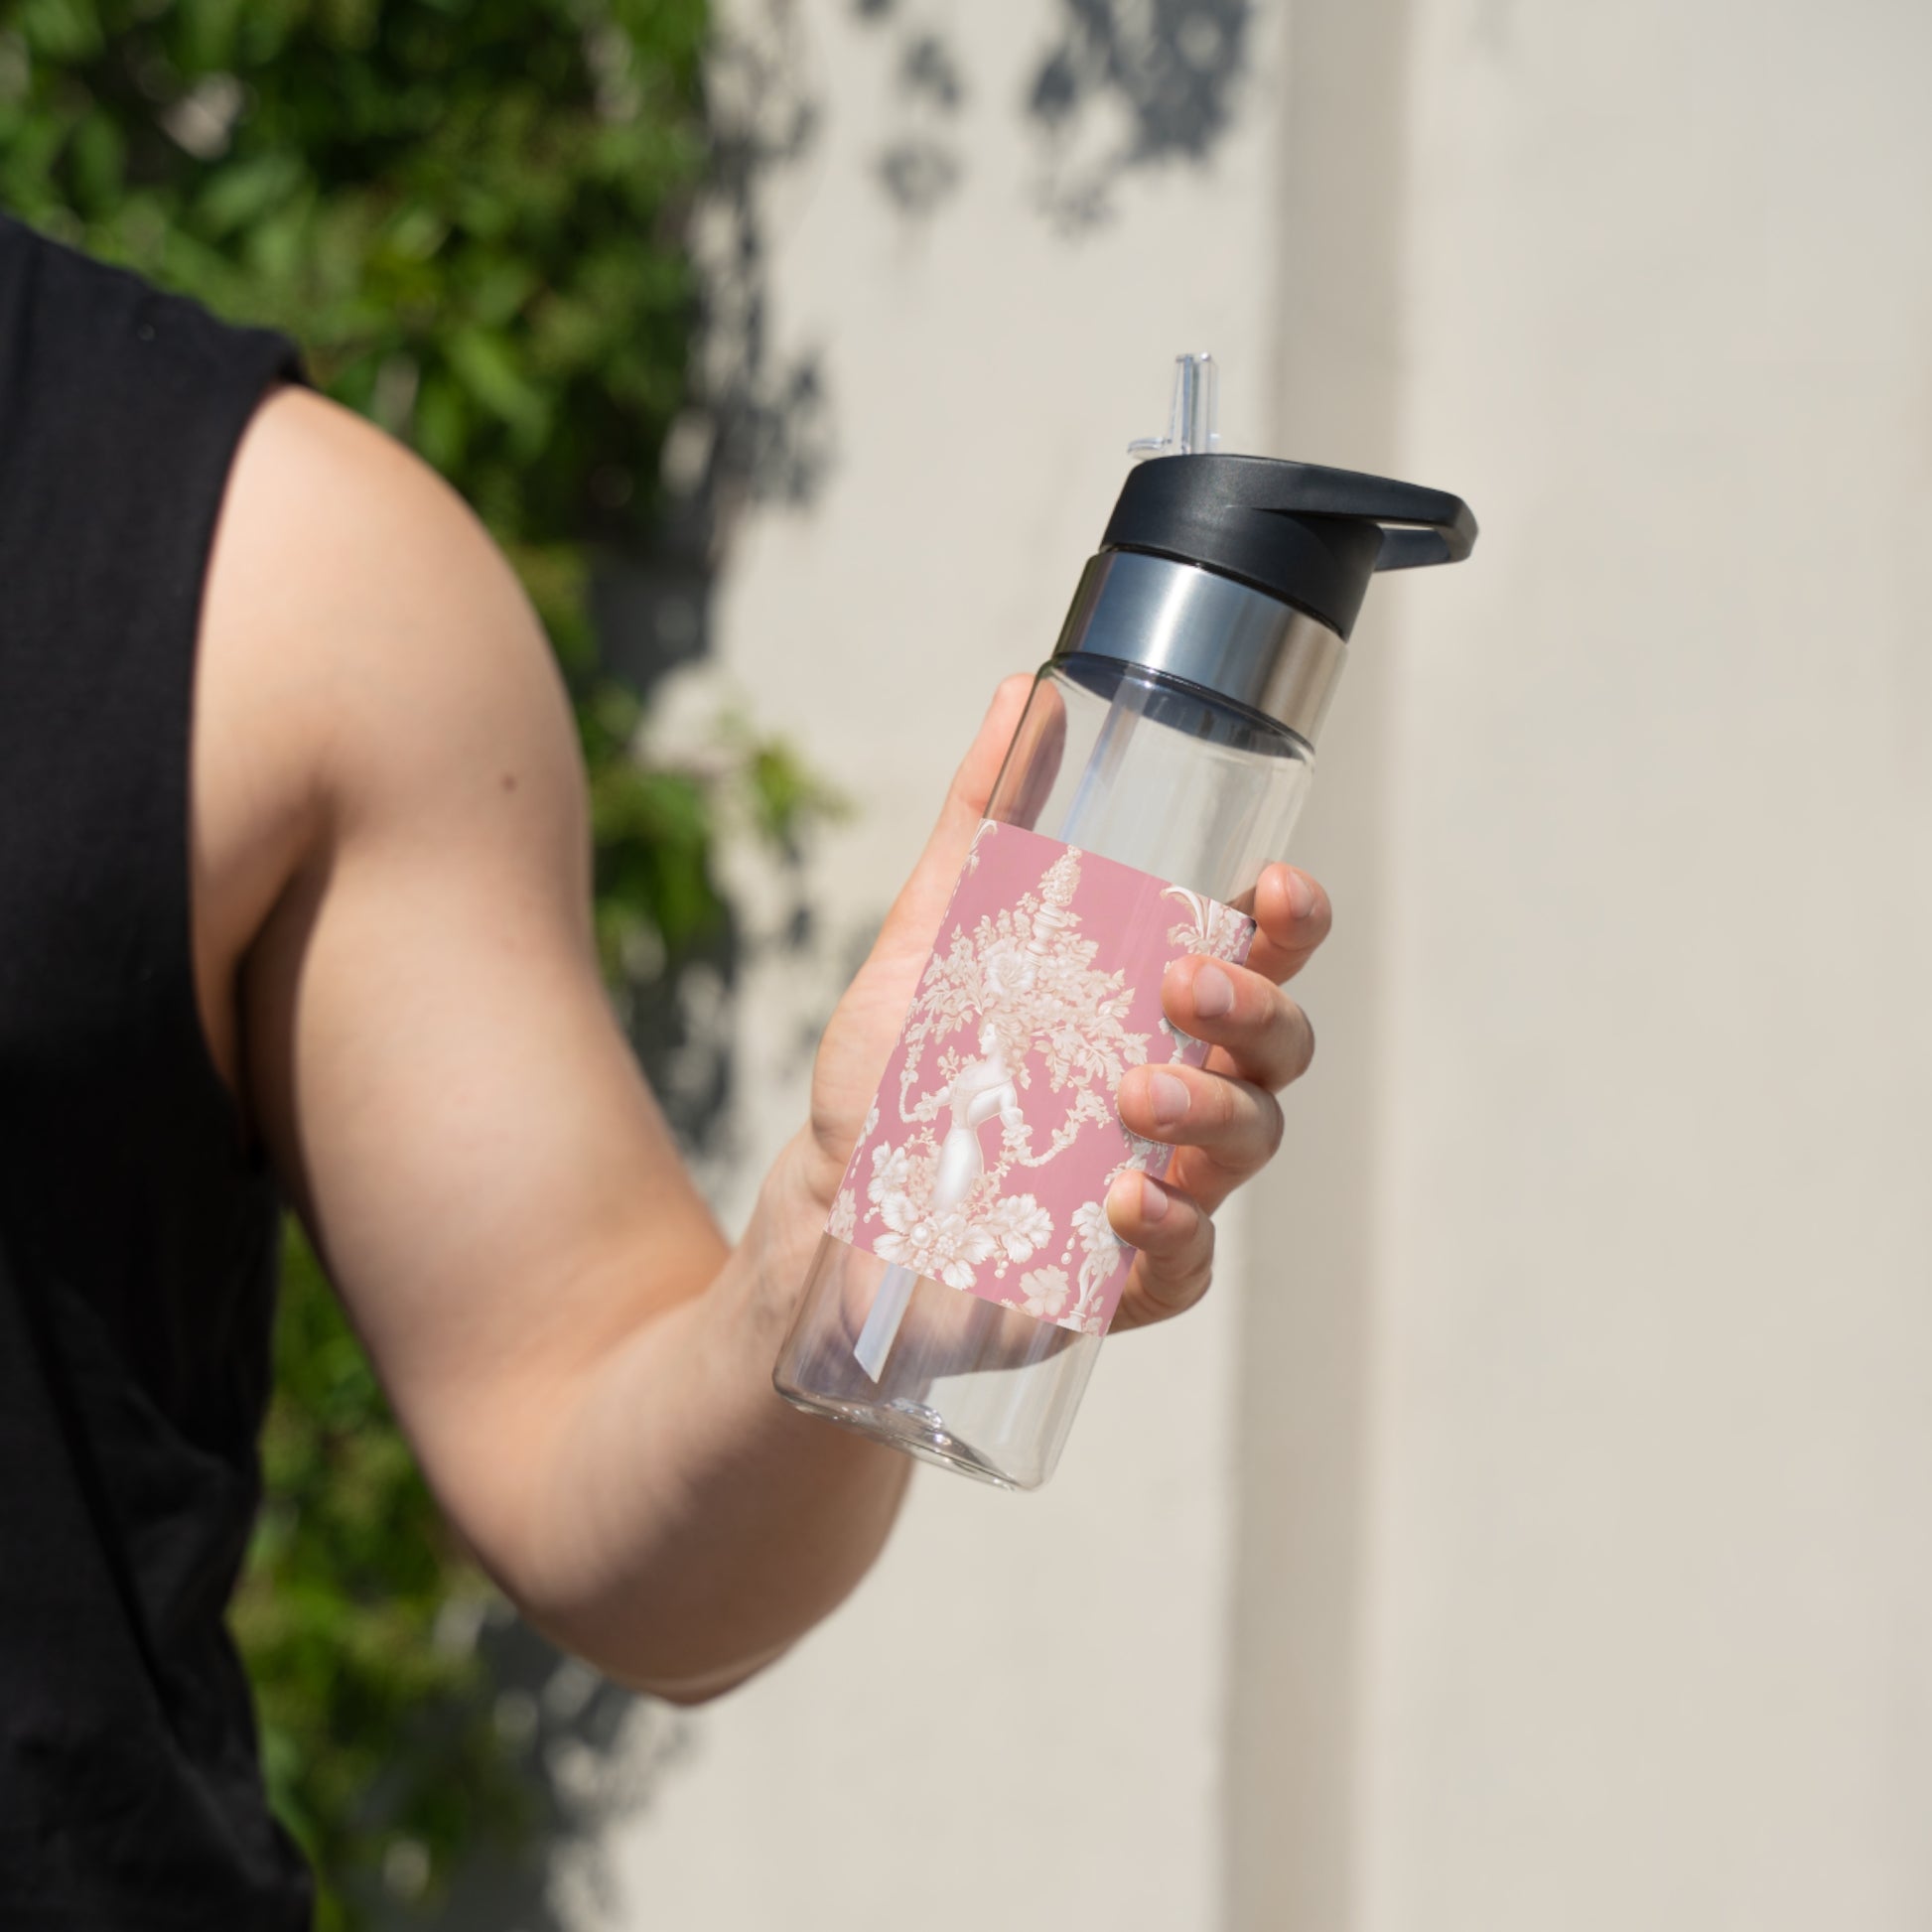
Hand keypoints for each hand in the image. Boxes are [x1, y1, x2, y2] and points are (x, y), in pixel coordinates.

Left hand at [798, 674, 1332, 1330]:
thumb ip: (982, 823)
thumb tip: (1025, 691)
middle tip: (1183, 988)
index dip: (1290, 920)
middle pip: (1280, 1047)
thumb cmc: (900, 1071)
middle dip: (1254, 1010)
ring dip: (1212, 1114)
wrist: (829, 1208)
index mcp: (1151, 1003)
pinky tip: (1123, 1203)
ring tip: (1136, 1094)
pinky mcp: (1128, 1276)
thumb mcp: (932, 936)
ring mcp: (1166, 1184)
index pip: (1262, 953)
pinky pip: (1191, 1261)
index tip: (1270, 887)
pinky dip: (1172, 1232)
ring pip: (1250, 1145)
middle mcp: (1180, 1088)